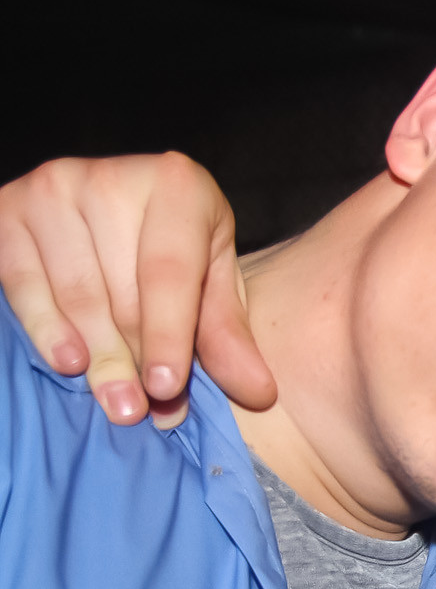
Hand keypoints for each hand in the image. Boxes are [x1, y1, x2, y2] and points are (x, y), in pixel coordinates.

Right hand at [0, 153, 273, 426]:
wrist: (117, 204)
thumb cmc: (177, 246)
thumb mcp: (211, 279)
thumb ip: (226, 333)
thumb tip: (258, 393)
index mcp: (177, 184)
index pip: (169, 272)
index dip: (168, 335)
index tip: (167, 389)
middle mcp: (111, 177)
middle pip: (121, 290)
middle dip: (134, 358)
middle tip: (143, 411)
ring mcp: (54, 188)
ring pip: (74, 293)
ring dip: (96, 356)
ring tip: (117, 401)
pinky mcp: (9, 208)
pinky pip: (23, 284)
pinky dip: (46, 329)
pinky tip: (69, 364)